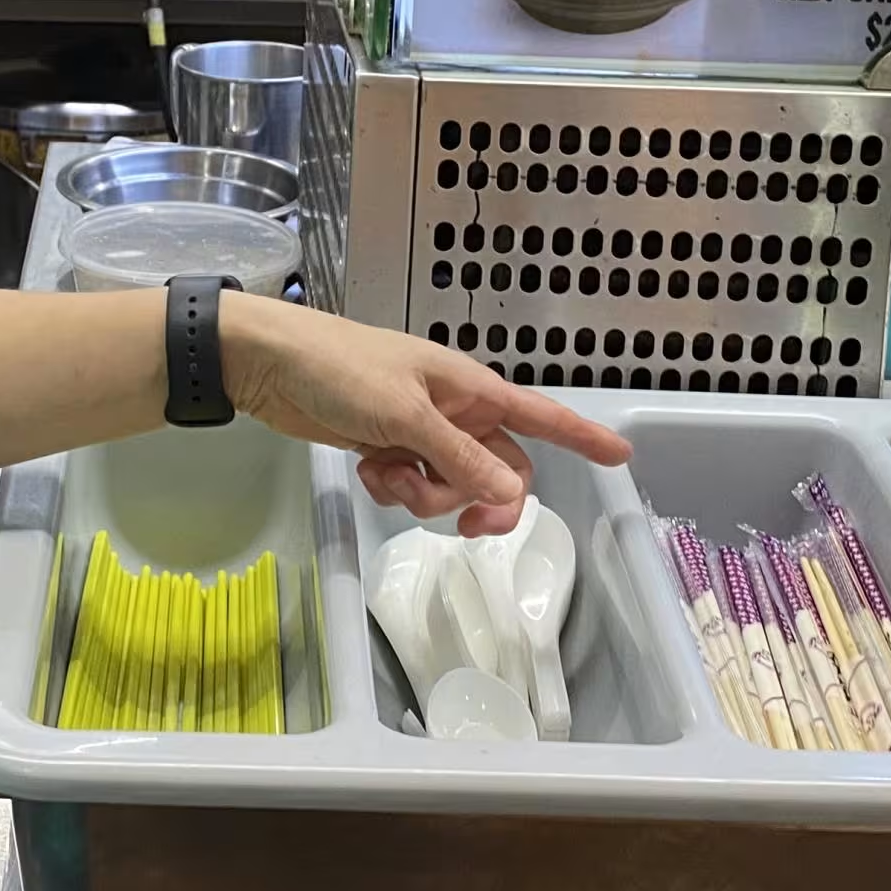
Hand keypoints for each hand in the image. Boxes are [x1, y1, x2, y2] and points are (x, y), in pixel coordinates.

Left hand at [220, 297, 631, 535]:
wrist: (269, 365)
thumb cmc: (339, 368)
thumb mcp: (404, 416)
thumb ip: (459, 458)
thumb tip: (512, 494)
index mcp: (471, 390)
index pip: (542, 416)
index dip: (583, 436)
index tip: (622, 455)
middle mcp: (455, 411)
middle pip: (500, 471)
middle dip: (481, 500)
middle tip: (463, 525)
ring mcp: (422, 432)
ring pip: (454, 486)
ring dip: (426, 497)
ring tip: (387, 475)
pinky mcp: (388, 449)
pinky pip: (415, 486)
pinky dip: (395, 489)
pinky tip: (368, 470)